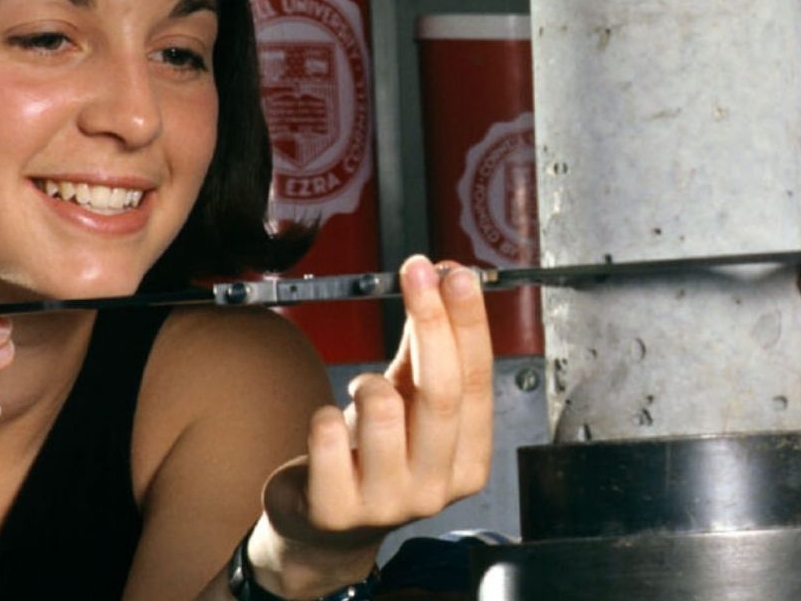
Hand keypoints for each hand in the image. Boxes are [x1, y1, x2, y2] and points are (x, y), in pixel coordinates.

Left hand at [252, 255, 494, 595]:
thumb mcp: (409, 406)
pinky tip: (329, 428)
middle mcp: (436, 487)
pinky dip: (324, 416)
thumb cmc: (373, 458)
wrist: (325, 529)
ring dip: (365, 382)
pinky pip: (328, 434)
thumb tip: (444, 281)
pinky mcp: (336, 509)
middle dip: (431, 322)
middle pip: (441, 393)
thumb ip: (427, 353)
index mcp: (468, 461)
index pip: (476, 382)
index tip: (455, 274)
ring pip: (383, 409)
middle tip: (417, 273)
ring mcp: (388, 504)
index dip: (467, 322)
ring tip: (359, 393)